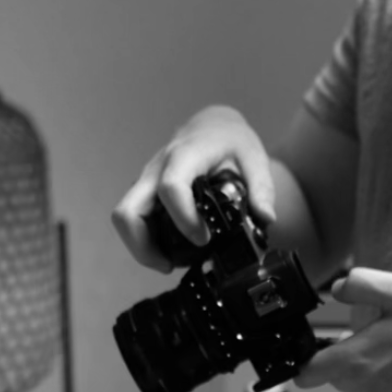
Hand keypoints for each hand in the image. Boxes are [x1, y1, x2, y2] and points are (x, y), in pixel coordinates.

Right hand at [111, 107, 275, 273]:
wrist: (212, 126)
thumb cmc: (231, 140)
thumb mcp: (254, 157)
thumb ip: (262, 189)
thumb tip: (266, 219)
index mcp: (185, 156)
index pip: (170, 187)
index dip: (183, 218)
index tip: (203, 239)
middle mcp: (156, 169)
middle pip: (128, 211)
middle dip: (144, 246)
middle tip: (171, 265)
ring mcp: (146, 181)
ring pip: (125, 219)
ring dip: (142, 248)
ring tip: (171, 263)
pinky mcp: (145, 192)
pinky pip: (134, 220)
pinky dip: (146, 241)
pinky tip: (170, 251)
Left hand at [294, 267, 391, 391]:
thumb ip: (358, 285)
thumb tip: (337, 289)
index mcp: (355, 362)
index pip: (308, 374)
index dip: (306, 361)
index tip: (316, 349)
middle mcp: (365, 391)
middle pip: (340, 376)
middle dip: (352, 356)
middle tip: (385, 334)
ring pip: (366, 386)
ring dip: (377, 369)